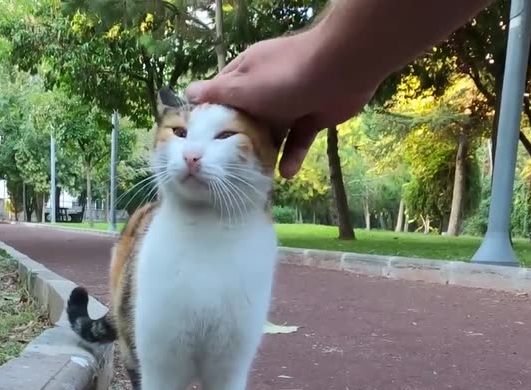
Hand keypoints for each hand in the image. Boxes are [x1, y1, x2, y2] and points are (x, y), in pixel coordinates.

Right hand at [186, 30, 377, 178]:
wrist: (342, 70)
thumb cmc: (286, 76)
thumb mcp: (244, 86)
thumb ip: (217, 93)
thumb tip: (188, 92)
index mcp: (246, 73)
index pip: (221, 94)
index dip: (211, 116)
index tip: (201, 142)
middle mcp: (266, 86)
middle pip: (246, 117)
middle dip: (238, 141)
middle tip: (226, 168)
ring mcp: (291, 101)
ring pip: (272, 133)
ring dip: (265, 154)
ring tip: (255, 178)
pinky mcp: (312, 116)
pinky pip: (298, 140)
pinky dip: (292, 157)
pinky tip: (286, 174)